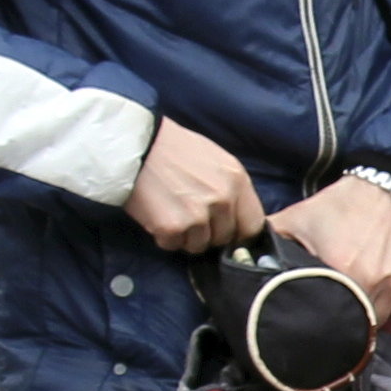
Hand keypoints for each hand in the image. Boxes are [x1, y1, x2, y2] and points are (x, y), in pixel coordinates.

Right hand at [126, 115, 265, 251]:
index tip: (227, 229)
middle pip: (224, 239)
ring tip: (172, 209)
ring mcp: (198, 216)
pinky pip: (173, 245)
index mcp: (237, 181)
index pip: (253, 226)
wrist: (137, 144)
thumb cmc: (176, 149)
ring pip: (199, 246)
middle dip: (208, 232)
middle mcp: (222, 200)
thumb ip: (232, 190)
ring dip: (185, 236)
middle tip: (188, 212)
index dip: (238, 231)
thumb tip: (239, 220)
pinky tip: (158, 213)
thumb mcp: (217, 160)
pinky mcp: (172, 227)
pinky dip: (164, 236)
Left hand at [267, 172, 390, 313]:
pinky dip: (385, 301)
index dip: (319, 325)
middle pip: (356, 324)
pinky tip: (374, 286)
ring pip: (379, 318)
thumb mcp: (296, 219)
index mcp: (342, 269)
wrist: (388, 184)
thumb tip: (240, 264)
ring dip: (365, 314)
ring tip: (351, 301)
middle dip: (342, 322)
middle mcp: (374, 281)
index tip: (311, 324)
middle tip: (330, 314)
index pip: (329, 318)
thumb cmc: (339, 204)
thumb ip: (268, 243)